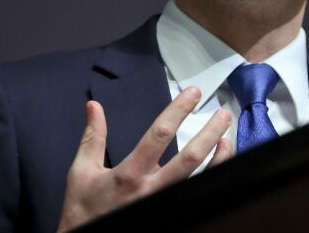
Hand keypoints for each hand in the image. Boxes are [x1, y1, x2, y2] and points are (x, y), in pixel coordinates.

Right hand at [57, 87, 232, 231]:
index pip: (159, 135)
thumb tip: (94, 107)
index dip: (178, 111)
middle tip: (223, 114)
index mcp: (129, 174)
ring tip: (227, 137)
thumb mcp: (81, 172)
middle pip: (189, 158)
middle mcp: (151, 189)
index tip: (192, 94)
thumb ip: (92, 138)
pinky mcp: (171, 213)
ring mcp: (164, 203)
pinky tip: (220, 163)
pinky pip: (197, 194)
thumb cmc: (84, 211)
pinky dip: (213, 176)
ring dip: (218, 157)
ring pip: (199, 178)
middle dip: (209, 133)